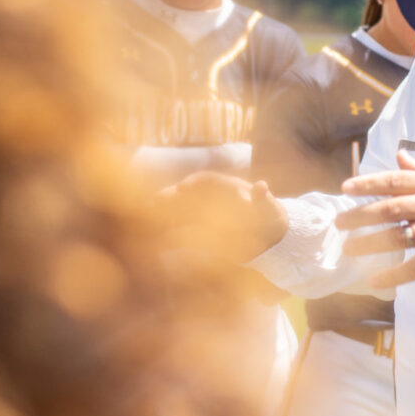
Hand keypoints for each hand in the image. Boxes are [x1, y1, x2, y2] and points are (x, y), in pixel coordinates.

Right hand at [157, 171, 287, 262]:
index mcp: (227, 186)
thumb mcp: (268, 208)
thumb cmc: (268, 215)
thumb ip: (262, 198)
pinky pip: (179, 224)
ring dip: (163, 211)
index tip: (182, 188)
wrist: (268, 230)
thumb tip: (261, 186)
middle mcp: (212, 194)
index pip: (206, 180)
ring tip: (145, 216)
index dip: (193, 183)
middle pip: (186, 192)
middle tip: (151, 202)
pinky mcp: (199, 224)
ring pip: (178, 207)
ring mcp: (203, 208)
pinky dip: (168, 227)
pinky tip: (155, 235)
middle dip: (169, 196)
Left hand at [336, 151, 414, 287]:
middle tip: (339, 223)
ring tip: (348, 249)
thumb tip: (399, 155)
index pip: (392, 181)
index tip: (346, 188)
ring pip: (395, 238)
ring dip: (368, 244)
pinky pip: (414, 268)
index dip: (367, 184)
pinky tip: (374, 280)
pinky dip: (393, 274)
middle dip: (359, 216)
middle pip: (387, 210)